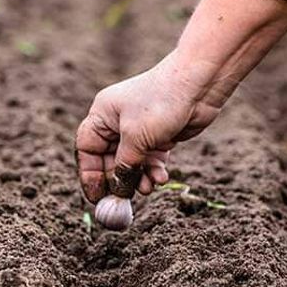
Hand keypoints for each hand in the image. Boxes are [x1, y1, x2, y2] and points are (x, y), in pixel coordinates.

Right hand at [75, 0, 286, 202]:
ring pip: (133, 163)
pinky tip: (162, 179)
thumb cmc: (161, 103)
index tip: (96, 197)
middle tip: (124, 201)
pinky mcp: (160, 136)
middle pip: (110, 159)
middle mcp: (118, 121)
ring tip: (149, 188)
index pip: (87, 148)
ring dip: (139, 178)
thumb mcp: (136, 138)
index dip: (89, 174)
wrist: (199, 85)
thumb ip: (125, 166)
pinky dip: (154, 171)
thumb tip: (118, 190)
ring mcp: (140, 129)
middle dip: (118, 180)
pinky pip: (151, 160)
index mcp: (103, 114)